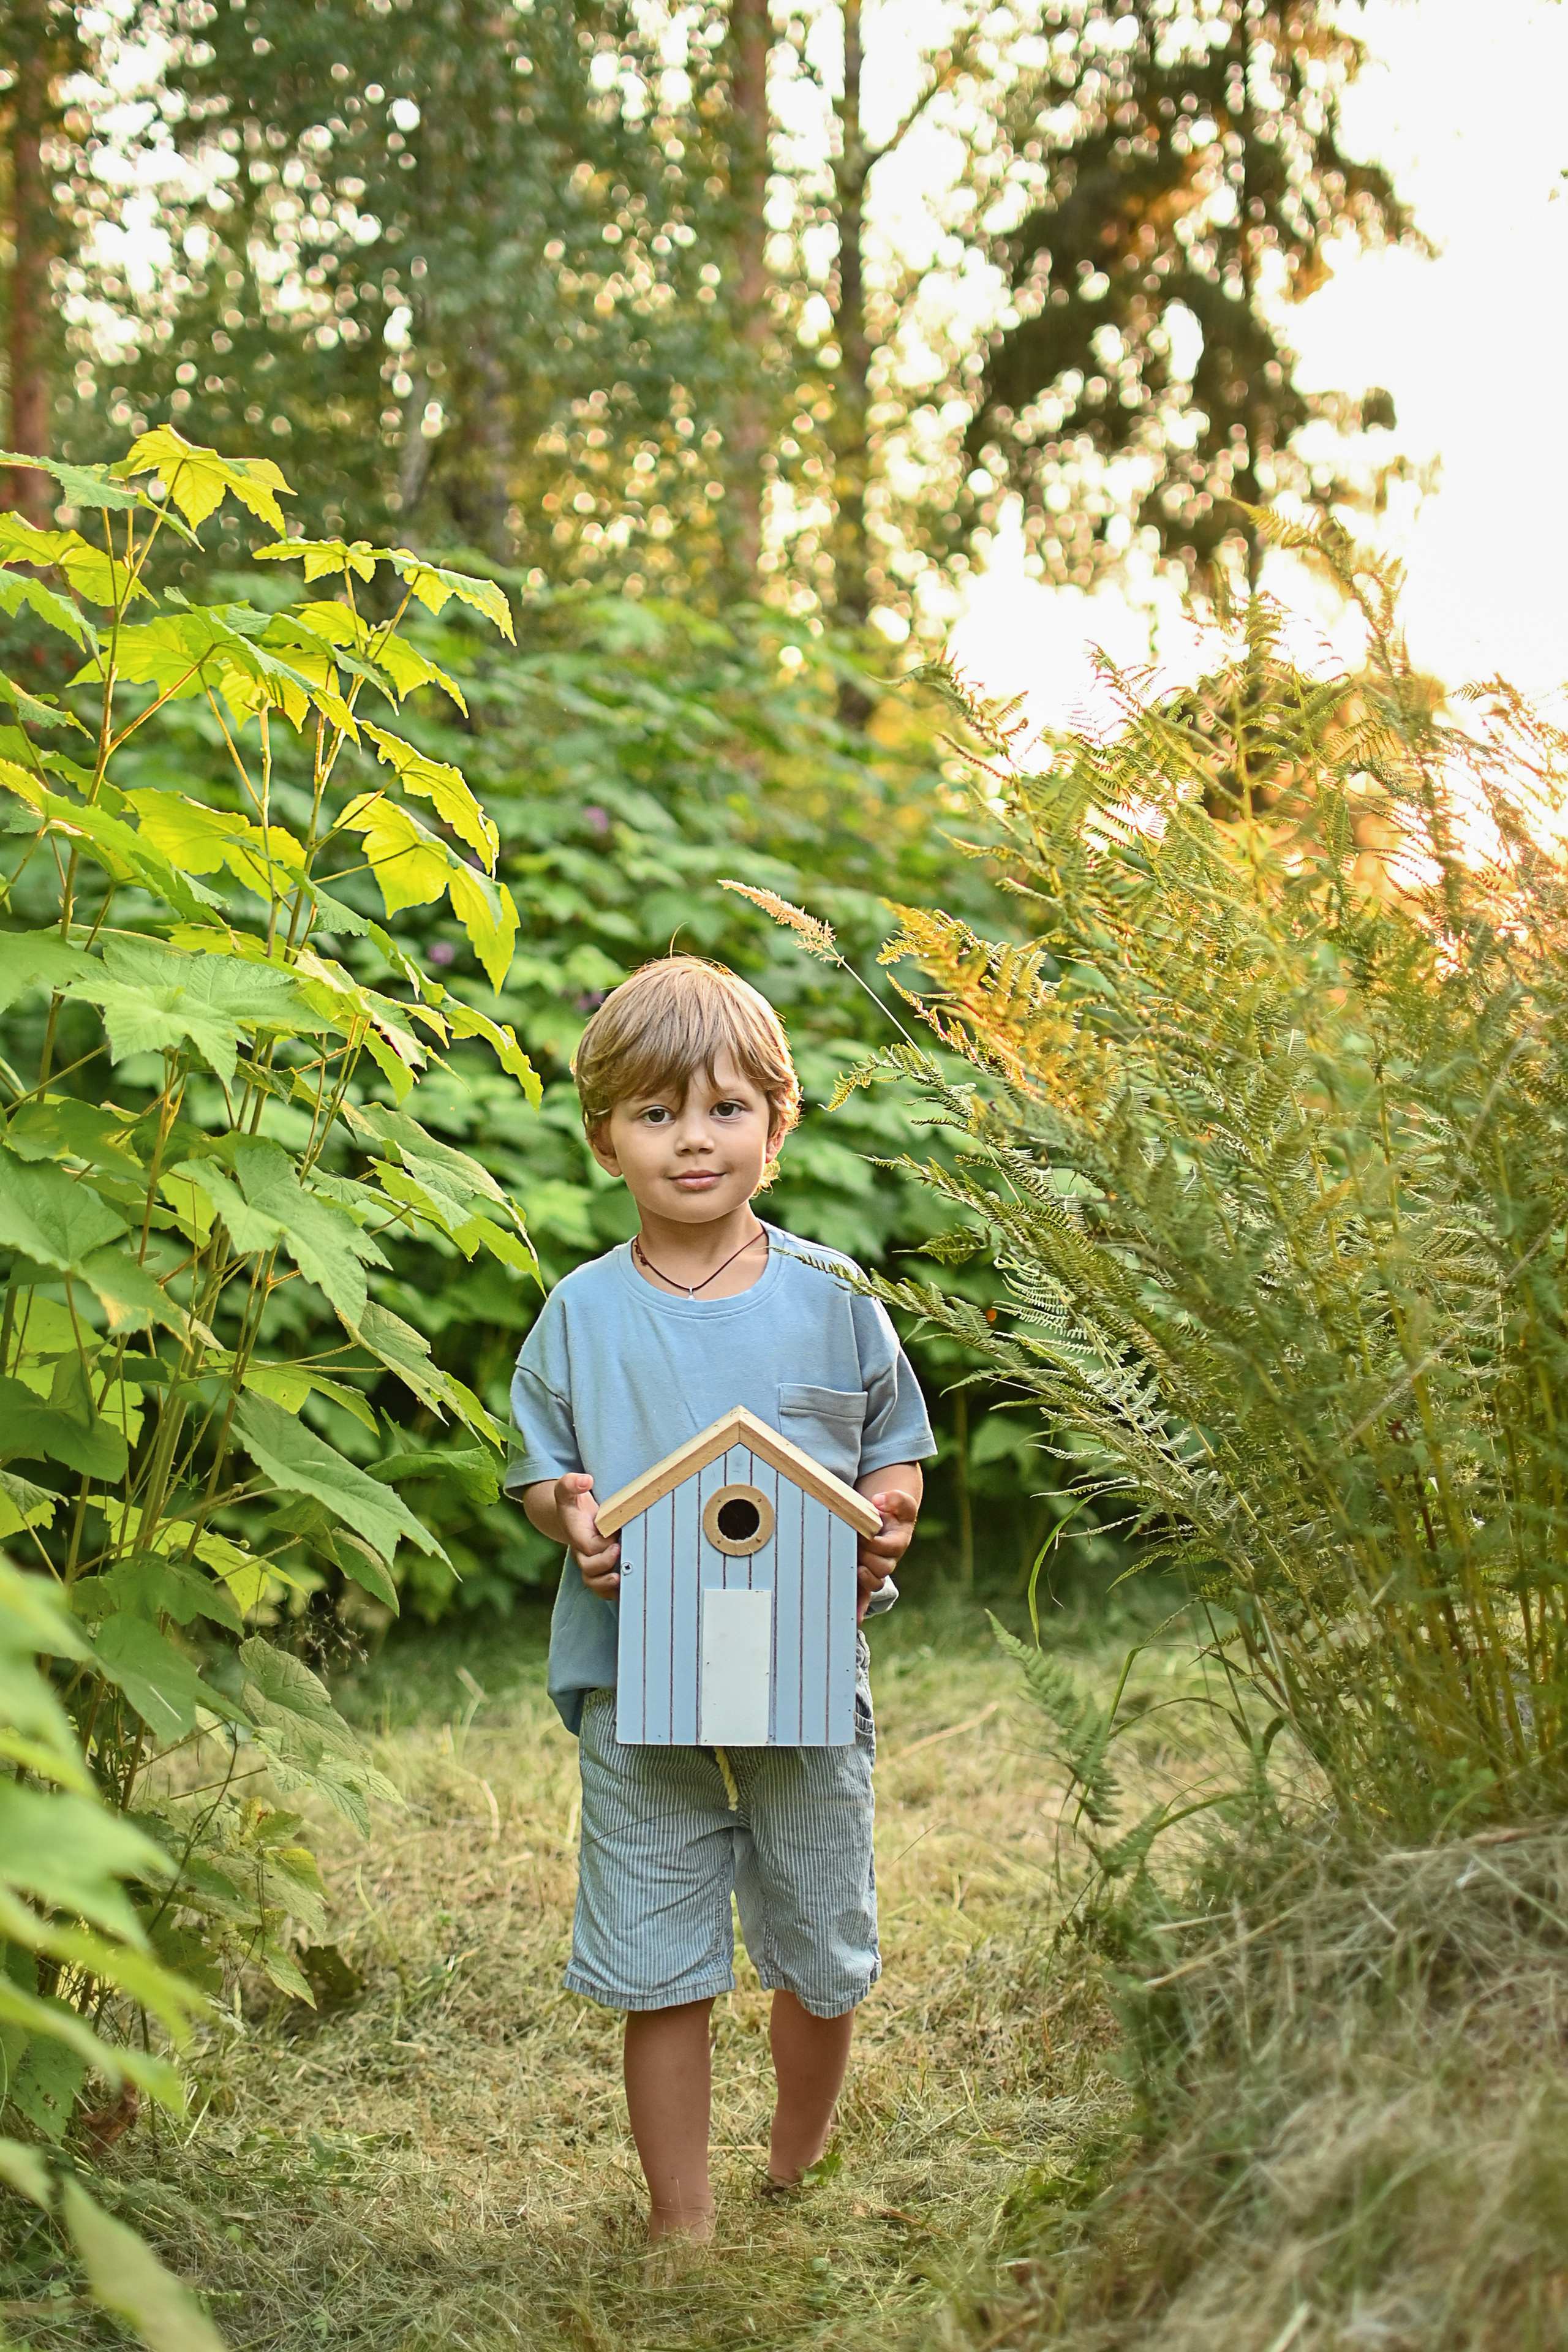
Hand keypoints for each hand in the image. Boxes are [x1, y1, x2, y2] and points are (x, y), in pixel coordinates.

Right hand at [556, 1471, 620, 1596]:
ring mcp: (590, 1564)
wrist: (573, 1517)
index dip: (602, 1546)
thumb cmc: (573, 1503)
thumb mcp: (567, 1490)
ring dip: (607, 1585)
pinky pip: (602, 1588)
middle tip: (621, 1552)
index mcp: (577, 1535)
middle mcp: (582, 1553)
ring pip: (594, 1582)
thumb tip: (585, 1480)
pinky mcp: (600, 1569)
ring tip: (623, 1579)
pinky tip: (627, 1589)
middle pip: (589, 1568)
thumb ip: (571, 1483)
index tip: (616, 1538)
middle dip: (605, 1564)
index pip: (588, 1546)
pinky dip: (612, 1592)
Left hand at [856, 1485, 918, 1622]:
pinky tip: (854, 1617)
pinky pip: (864, 1596)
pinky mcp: (863, 1577)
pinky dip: (860, 1607)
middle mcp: (888, 1560)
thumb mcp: (899, 1502)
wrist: (885, 1519)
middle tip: (854, 1544)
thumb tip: (879, 1500)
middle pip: (881, 1567)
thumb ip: (894, 1498)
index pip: (889, 1548)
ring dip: (865, 1578)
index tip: (863, 1532)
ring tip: (855, 1569)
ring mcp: (876, 1570)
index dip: (875, 1542)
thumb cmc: (891, 1511)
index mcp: (897, 1542)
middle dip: (868, 1557)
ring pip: (875, 1582)